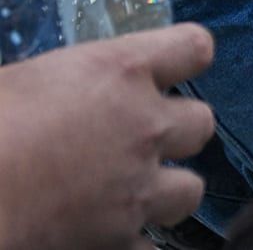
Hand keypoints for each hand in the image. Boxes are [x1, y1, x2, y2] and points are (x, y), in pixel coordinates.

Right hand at [0, 24, 216, 249]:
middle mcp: (146, 126)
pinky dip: (131, 243)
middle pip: (200, 124)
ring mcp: (139, 187)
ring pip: (189, 190)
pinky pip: (151, 246)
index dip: (183, 60)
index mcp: (121, 72)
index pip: (192, 48)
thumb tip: (64, 96)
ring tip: (128, 196)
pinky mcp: (121, 240)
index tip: (168, 70)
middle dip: (174, 134)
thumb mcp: (26, 83)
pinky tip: (105, 236)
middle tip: (137, 143)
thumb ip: (69, 86)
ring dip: (163, 193)